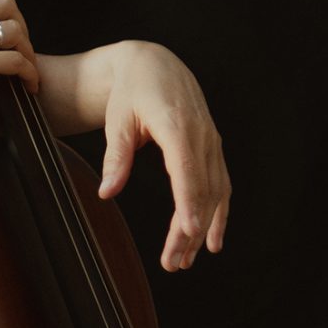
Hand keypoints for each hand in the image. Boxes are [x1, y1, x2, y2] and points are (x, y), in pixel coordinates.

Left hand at [95, 41, 230, 270]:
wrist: (154, 64)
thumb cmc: (132, 91)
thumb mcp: (117, 119)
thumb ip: (116, 156)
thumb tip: (107, 192)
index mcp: (176, 124)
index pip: (186, 169)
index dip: (189, 202)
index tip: (189, 231)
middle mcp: (200, 134)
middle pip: (200, 189)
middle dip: (189, 230)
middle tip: (173, 263)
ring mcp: (211, 141)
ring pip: (213, 192)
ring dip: (202, 228)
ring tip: (184, 260)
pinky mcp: (213, 148)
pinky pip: (220, 184)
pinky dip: (218, 213)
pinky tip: (210, 240)